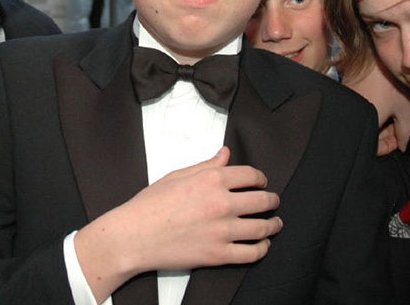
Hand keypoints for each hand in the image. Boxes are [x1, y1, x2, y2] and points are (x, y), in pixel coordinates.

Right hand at [74, 147, 281, 300]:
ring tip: (275, 224)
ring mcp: (222, 231)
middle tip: (273, 201)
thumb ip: (206, 165)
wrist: (134, 236)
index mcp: (211, 180)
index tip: (262, 182)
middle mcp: (221, 203)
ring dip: (273, 225)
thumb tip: (225, 155)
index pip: (251, 175)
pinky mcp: (218, 255)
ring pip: (262, 228)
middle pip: (262, 200)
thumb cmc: (151, 205)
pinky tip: (263, 245)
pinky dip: (262, 249)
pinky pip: (251, 253)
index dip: (261, 178)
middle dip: (272, 200)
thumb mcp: (178, 176)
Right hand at [343, 58, 409, 154]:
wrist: (373, 57)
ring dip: (377, 123)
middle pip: (367, 136)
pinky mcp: (344, 96)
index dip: (389, 146)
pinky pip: (357, 112)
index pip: (374, 148)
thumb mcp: (404, 110)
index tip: (398, 139)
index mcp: (365, 126)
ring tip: (391, 112)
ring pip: (362, 124)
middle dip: (385, 134)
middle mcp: (351, 118)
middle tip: (398, 127)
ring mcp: (347, 106)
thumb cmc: (389, 82)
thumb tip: (403, 145)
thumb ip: (405, 132)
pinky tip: (380, 103)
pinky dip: (369, 112)